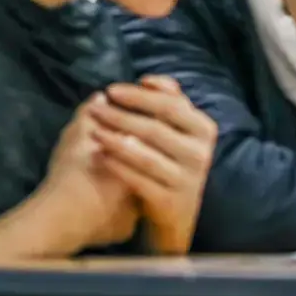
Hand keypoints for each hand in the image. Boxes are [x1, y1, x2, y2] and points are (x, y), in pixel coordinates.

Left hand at [94, 77, 216, 254]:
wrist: (175, 215)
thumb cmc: (171, 161)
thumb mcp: (177, 131)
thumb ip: (168, 101)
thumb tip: (148, 80)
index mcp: (203, 130)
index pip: (171, 104)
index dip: (139, 96)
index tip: (111, 90)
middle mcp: (199, 154)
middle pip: (155, 128)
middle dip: (120, 116)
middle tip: (94, 109)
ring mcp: (186, 180)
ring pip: (145, 155)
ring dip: (115, 140)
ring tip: (92, 131)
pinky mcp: (169, 202)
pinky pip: (139, 181)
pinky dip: (117, 166)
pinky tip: (99, 156)